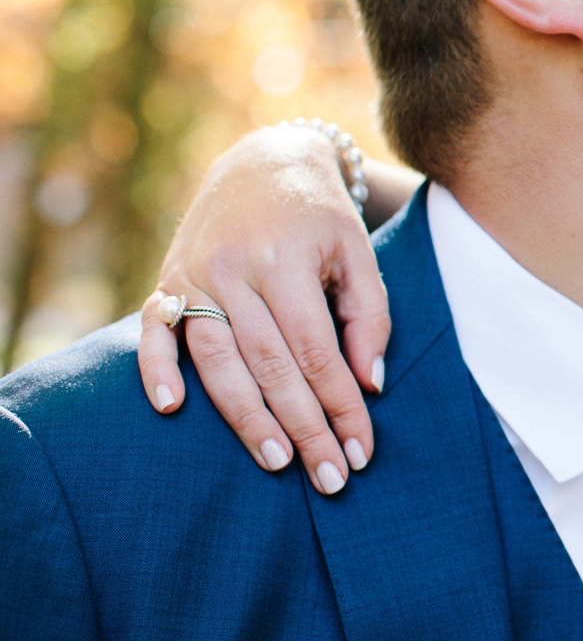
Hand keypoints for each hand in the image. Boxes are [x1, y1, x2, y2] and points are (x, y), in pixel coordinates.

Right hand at [138, 125, 390, 494]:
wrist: (264, 161)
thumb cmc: (321, 217)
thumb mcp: (358, 253)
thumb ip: (369, 315)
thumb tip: (369, 384)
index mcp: (286, 261)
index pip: (316, 352)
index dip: (339, 405)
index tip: (361, 450)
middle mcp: (234, 270)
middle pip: (269, 366)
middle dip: (303, 427)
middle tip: (328, 479)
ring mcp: (193, 276)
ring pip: (216, 360)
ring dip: (245, 418)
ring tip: (278, 462)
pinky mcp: (166, 280)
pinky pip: (154, 331)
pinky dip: (157, 370)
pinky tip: (172, 409)